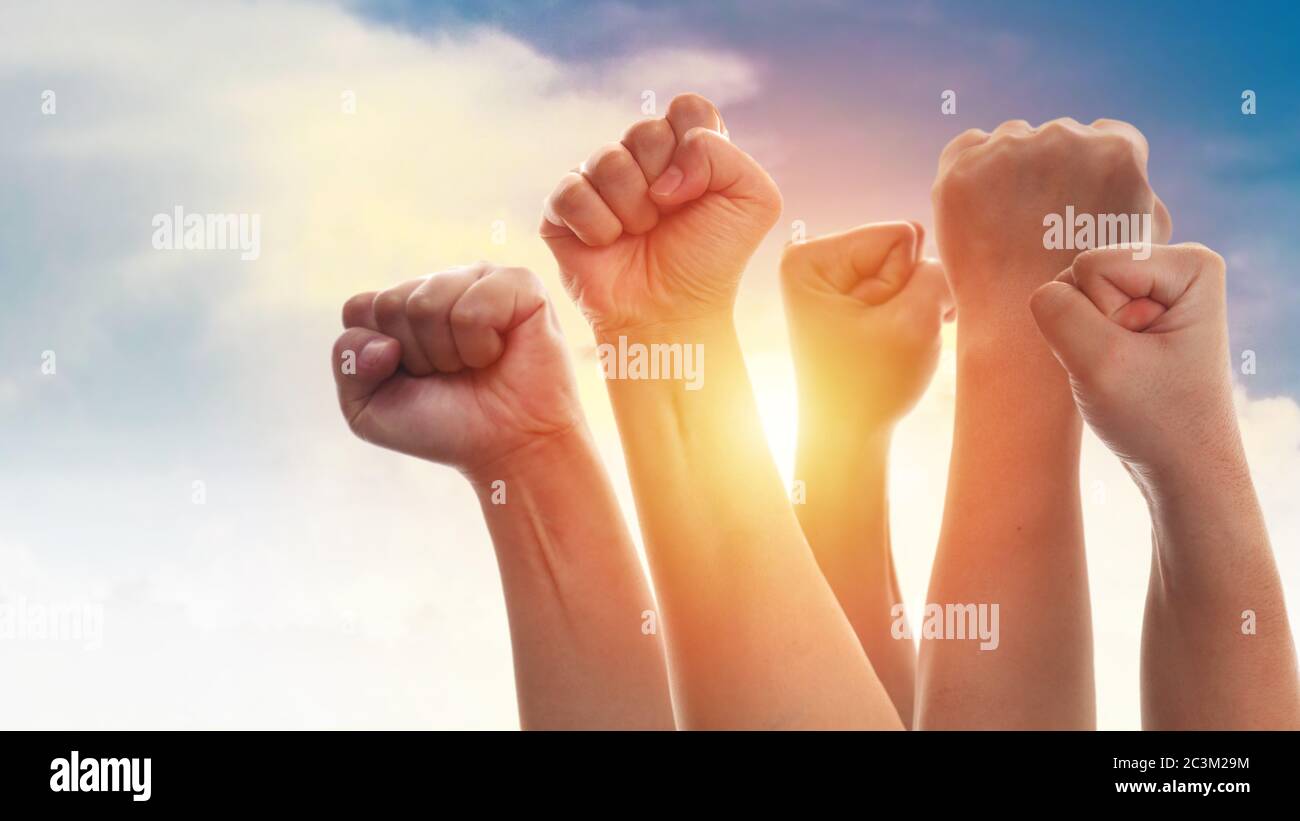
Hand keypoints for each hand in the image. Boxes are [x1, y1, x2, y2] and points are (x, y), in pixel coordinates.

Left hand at [330, 263, 581, 474]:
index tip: (413, 379)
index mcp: (402, 305)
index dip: (377, 357)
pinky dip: (481, 345)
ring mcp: (478, 278)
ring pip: (427, 302)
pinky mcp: (519, 283)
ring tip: (475, 365)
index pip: (360, 309)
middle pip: (391, 304)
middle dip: (416, 356)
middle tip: (450, 374)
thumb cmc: (446, 425)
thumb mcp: (368, 408)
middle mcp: (439, 285)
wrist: (508, 448)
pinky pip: (474, 306)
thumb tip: (383, 340)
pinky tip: (499, 353)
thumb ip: (347, 363)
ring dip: (449, 353)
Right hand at [540, 93, 781, 334]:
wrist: (670, 313)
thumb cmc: (711, 261)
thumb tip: (664, 170)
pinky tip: (609, 245)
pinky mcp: (563, 209)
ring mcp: (600, 181)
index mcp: (686, 149)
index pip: (687, 108)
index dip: (694, 145)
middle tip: (668, 217)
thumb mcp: (753, 202)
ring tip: (640, 235)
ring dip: (632, 208)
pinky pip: (571, 191)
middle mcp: (641, 160)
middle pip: (644, 130)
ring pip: (607, 160)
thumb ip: (725, 155)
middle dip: (663, 181)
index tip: (700, 188)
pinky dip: (597, 225)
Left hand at [781, 221, 952, 430]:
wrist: (848, 436)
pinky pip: (900, 285)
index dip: (905, 282)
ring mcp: (832, 277)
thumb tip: (943, 256)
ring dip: (913, 304)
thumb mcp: (915, 320)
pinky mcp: (849, 295)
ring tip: (890, 342)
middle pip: (902, 247)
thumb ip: (937, 271)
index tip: (880, 325)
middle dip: (908, 291)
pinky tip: (895, 340)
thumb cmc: (871, 385)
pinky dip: (909, 312)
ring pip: (907, 268)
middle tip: (888, 336)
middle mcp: (814, 258)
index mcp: (810, 257)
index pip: (899, 235)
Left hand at [932, 118, 1171, 331]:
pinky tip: (980, 210)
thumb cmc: (1090, 295)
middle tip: (1039, 219)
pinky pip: (966, 149)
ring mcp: (1009, 150)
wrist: (1020, 327)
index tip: (1079, 199)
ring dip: (1010, 167)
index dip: (1094, 170)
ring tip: (1007, 221)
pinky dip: (971, 172)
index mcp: (1117, 151)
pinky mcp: (962, 168)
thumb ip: (1145, 199)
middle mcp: (1064, 139)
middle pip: (1058, 137)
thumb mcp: (1141, 245)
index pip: (1109, 137)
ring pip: (1011, 140)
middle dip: (1052, 168)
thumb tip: (1136, 176)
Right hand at [1029, 243, 1235, 484]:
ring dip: (1084, 341)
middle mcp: (1175, 266)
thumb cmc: (1156, 420)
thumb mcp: (1100, 363)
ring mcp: (1153, 289)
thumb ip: (1057, 312)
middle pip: (1082, 274)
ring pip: (1072, 294)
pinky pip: (1076, 314)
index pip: (1092, 266)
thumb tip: (1041, 292)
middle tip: (1128, 368)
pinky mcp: (1133, 312)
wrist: (1182, 469)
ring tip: (1124, 371)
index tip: (1139, 357)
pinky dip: (1083, 348)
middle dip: (1090, 328)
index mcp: (1191, 264)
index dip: (1101, 319)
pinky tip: (1115, 370)